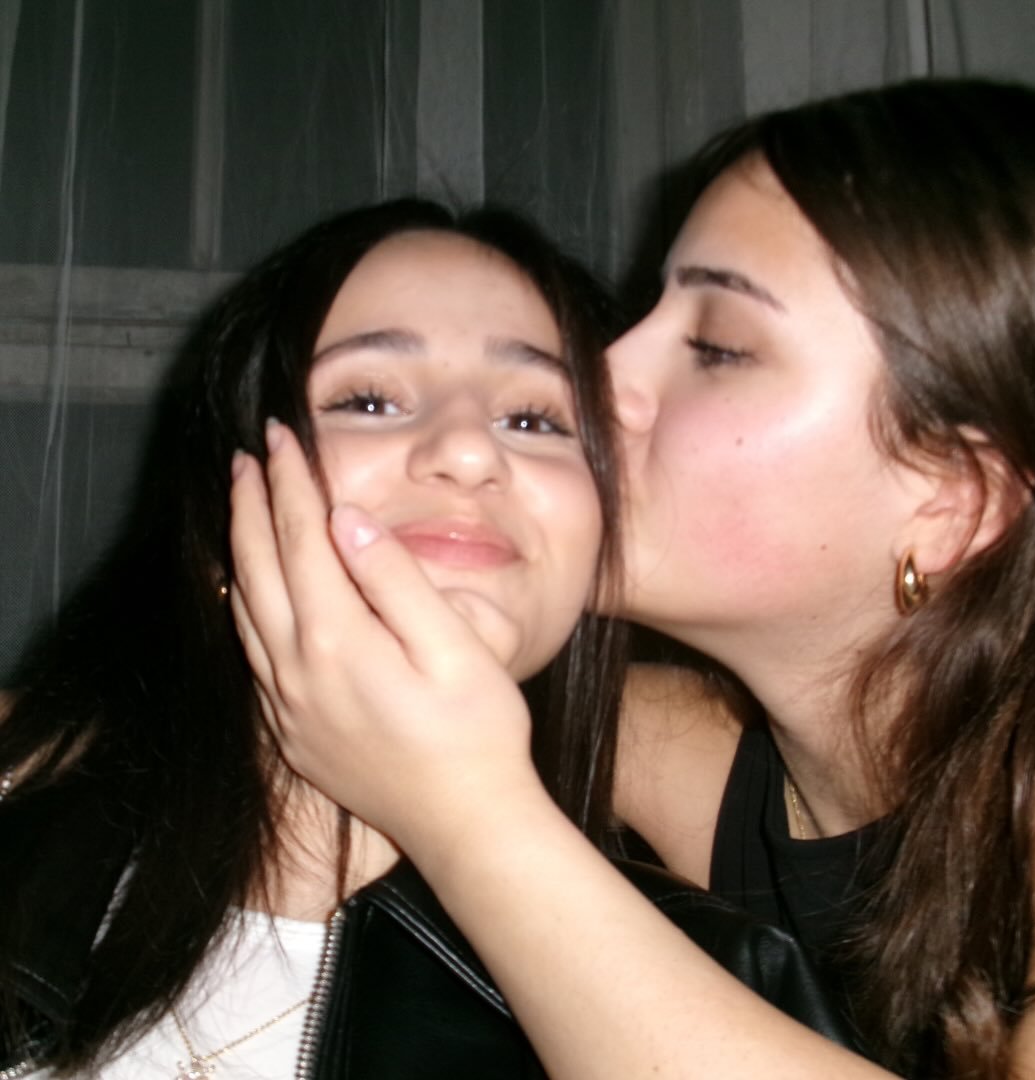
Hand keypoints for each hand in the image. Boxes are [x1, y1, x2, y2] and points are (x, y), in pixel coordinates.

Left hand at [228, 422, 537, 854]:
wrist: (465, 823)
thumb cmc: (477, 733)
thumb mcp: (457, 649)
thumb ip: (398, 581)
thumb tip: (349, 520)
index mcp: (340, 642)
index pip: (303, 540)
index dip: (291, 483)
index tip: (282, 436)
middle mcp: (298, 672)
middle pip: (259, 568)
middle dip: (250, 505)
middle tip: (248, 455)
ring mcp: (288, 706)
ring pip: (244, 610)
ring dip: (239, 550)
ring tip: (242, 505)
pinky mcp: (291, 732)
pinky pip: (251, 653)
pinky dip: (242, 605)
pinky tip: (248, 589)